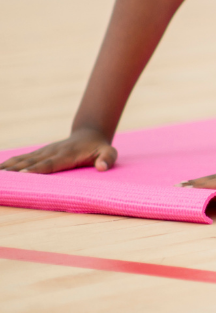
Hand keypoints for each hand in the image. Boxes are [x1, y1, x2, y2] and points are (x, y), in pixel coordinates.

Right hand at [1, 129, 117, 174]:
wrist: (89, 134)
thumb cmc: (99, 148)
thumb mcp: (109, 152)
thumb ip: (108, 159)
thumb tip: (102, 167)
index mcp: (67, 154)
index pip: (50, 164)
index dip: (38, 170)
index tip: (24, 175)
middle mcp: (52, 152)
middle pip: (32, 163)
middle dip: (16, 171)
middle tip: (3, 178)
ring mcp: (44, 151)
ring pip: (23, 160)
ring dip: (9, 167)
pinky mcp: (39, 153)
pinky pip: (22, 158)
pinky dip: (9, 163)